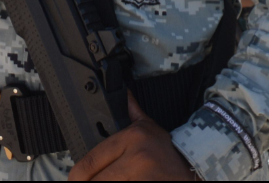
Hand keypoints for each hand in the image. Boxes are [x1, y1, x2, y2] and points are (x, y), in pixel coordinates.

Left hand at [68, 93, 197, 180]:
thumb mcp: (149, 127)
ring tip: (108, 182)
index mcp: (132, 138)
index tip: (74, 180)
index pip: (91, 160)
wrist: (195, 167)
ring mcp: (142, 178)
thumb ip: (132, 112)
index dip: (77, 175)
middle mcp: (136, 158)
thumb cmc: (169, 150)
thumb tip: (124, 95)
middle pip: (95, 181)